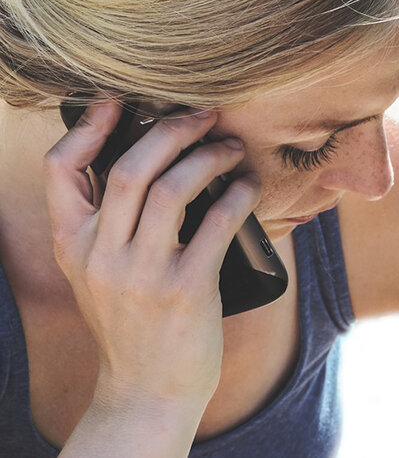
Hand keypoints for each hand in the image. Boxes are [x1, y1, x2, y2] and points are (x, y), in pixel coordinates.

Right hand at [43, 93, 261, 410]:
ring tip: (230, 147)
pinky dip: (237, 194)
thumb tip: (153, 163)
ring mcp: (142, 274)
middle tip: (201, 116)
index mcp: (74, 244)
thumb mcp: (99, 273)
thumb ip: (110, 224)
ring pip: (173, 188)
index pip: (59, 170)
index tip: (117, 101)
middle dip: (170, 130)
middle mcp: (101, 255)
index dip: (87, 127)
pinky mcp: (186, 290)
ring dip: (208, 157)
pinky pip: (217, 222)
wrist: (146, 390)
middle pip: (129, 168)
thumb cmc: (130, 323)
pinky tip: (247, 184)